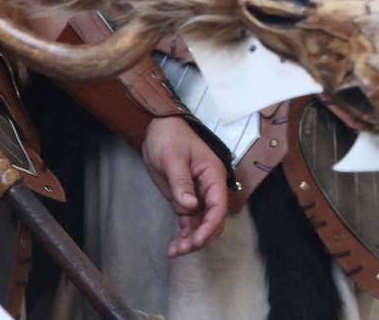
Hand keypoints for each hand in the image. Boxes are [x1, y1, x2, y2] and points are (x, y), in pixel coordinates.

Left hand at [141, 116, 228, 257]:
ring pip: (201, 223)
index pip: (218, 205)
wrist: (160, 128)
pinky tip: (174, 246)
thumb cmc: (170, 137)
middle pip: (213, 218)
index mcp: (212, 174)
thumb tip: (190, 206)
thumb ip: (181, 183)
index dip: (210, 225)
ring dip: (190, 239)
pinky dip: (184, 234)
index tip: (197, 240)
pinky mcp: (185, 198)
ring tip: (174, 251)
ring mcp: (198, 194)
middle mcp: (209, 187)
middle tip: (182, 249)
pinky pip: (189, 221)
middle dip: (200, 237)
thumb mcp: (172, 158)